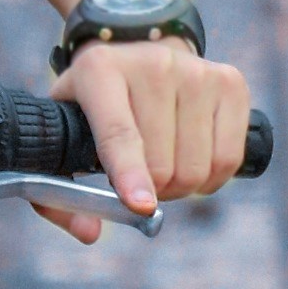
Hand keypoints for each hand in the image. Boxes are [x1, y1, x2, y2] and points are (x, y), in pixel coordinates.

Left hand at [40, 39, 253, 242]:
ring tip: (164, 168)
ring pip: (197, 168)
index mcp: (99, 71)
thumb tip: (90, 232)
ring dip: (180, 187)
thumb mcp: (63, 134)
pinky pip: (229, 159)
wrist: (139, 56)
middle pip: (162, 164)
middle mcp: (152, 64)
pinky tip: (193, 162)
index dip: (130, 174)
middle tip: (139, 184)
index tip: (141, 206)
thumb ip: (57, 193)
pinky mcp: (230, 82)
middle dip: (152, 192)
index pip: (119, 133)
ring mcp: (196, 71)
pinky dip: (211, 179)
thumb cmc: (93, 107)